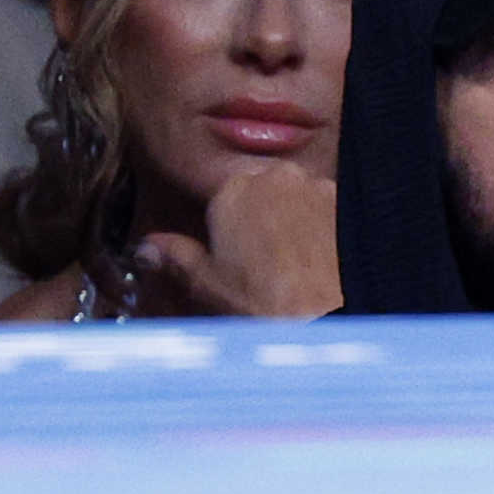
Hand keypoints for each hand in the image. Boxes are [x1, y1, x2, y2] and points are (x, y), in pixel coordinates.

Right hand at [134, 168, 342, 318]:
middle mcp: (276, 177)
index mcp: (233, 189)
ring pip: (294, 196)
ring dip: (289, 219)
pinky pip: (323, 207)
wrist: (325, 315)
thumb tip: (149, 249)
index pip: (221, 196)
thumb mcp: (207, 282)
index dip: (224, 227)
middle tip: (257, 259)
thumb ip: (175, 256)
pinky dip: (317, 225)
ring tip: (287, 263)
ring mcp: (315, 186)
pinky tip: (312, 257)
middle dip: (257, 218)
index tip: (227, 250)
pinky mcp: (344, 202)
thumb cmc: (265, 301)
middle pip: (260, 191)